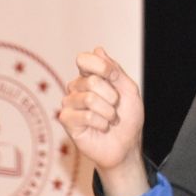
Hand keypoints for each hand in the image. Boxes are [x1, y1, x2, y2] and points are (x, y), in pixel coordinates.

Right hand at [59, 47, 147, 195]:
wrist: (126, 145)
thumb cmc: (127, 118)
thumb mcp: (129, 90)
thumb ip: (114, 70)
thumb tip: (98, 49)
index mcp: (90, 76)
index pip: (84, 59)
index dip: (102, 67)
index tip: (115, 77)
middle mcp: (76, 87)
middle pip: (91, 80)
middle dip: (111, 96)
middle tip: (115, 107)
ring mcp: (70, 103)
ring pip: (89, 98)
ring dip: (108, 112)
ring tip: (110, 119)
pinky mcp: (66, 120)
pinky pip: (85, 116)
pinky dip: (101, 123)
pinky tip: (102, 128)